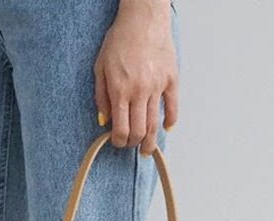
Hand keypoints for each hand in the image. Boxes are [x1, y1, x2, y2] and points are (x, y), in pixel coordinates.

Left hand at [94, 0, 178, 154]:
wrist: (143, 18)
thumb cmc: (119, 40)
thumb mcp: (100, 68)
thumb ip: (101, 97)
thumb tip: (105, 122)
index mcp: (120, 90)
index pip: (121, 129)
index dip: (118, 142)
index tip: (117, 143)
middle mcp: (140, 91)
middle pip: (140, 132)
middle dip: (133, 144)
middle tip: (131, 146)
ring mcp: (158, 86)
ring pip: (155, 124)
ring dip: (151, 141)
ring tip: (147, 149)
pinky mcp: (171, 79)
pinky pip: (173, 107)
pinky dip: (170, 121)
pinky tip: (166, 129)